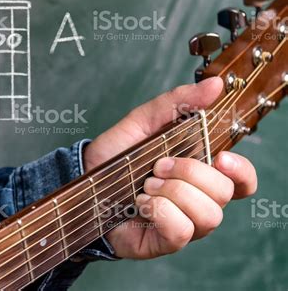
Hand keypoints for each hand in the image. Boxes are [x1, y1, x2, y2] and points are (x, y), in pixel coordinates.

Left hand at [83, 77, 256, 258]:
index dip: (242, 172)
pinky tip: (141, 203)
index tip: (220, 157)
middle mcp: (198, 200)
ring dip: (173, 193)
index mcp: (199, 172)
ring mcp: (185, 223)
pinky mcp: (166, 241)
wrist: (84, 179)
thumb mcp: (143, 121)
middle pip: (223, 192)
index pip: (241, 180)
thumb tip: (215, 85)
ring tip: (147, 185)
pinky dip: (160, 212)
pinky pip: (182, 231)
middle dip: (188, 173)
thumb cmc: (117, 153)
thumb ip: (177, 103)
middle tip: (157, 166)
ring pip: (208, 215)